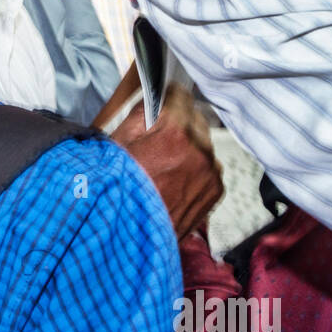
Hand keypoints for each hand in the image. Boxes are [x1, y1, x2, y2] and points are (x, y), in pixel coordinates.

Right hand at [110, 84, 224, 238]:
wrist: (126, 236)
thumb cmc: (116, 189)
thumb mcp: (117, 143)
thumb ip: (141, 113)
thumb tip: (156, 99)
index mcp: (174, 132)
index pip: (180, 95)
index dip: (167, 98)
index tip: (161, 103)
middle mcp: (199, 149)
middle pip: (195, 119)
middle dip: (179, 124)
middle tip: (157, 141)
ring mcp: (210, 172)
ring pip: (203, 144)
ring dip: (190, 147)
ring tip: (165, 167)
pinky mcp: (215, 191)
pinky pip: (209, 167)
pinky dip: (196, 169)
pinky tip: (175, 182)